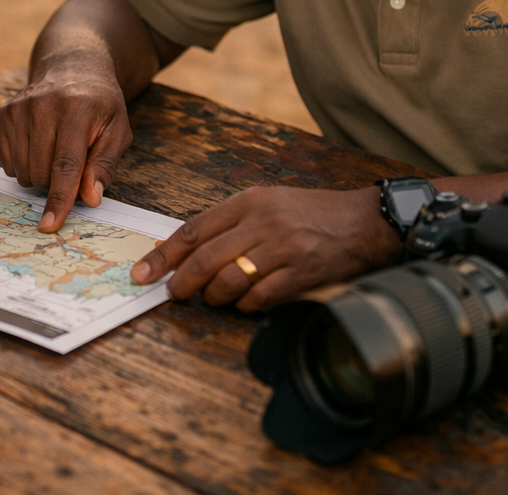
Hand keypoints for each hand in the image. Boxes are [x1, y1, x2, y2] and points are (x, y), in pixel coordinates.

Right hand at [0, 67, 133, 232]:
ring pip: (22, 172)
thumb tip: (90, 198)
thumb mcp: (117, 131)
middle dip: (57, 183)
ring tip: (56, 151)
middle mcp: (43, 106)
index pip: (66, 165)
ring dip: (40, 175)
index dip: (59, 198)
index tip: (50, 224)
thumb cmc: (100, 105)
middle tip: (73, 163)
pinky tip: (38, 145)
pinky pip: (8, 164)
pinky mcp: (2, 114)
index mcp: (77, 110)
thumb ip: (104, 165)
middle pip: (41, 173)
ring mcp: (19, 109)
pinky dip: (24, 165)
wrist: (73, 68)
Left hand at [130, 186, 400, 311]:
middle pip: (205, 258)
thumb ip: (230, 222)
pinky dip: (245, 306)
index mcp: (248, 201)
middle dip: (180, 282)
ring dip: (214, 297)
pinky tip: (245, 304)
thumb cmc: (311, 213)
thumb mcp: (268, 202)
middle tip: (170, 294)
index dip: (164, 254)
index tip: (143, 271)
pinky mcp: (301, 273)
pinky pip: (259, 297)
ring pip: (229, 280)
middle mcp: (262, 222)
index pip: (194, 229)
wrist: (365, 221)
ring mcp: (282, 248)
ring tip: (213, 299)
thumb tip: (187, 250)